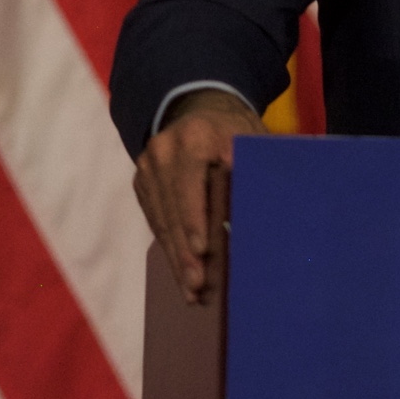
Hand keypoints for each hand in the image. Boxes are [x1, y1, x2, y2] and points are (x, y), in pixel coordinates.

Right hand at [133, 91, 263, 303]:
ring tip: (191, 292)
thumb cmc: (237, 131)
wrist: (202, 106)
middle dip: (186, 252)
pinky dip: (169, 247)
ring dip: (176, 258)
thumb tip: (257, 214)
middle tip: (198, 287)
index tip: (203, 250)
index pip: (191, 185)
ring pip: (161, 221)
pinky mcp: (142, 182)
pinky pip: (155, 221)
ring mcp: (148, 167)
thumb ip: (253, 170)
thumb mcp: (252, 141)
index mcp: (195, 137)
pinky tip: (181, 272)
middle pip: (174, 210)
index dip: (196, 220)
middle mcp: (163, 151)